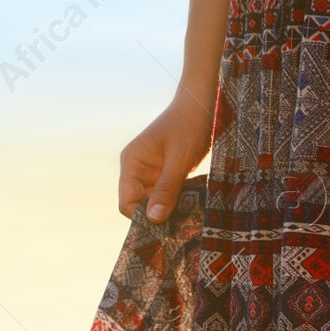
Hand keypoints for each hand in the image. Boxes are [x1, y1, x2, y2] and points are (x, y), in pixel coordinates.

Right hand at [117, 93, 214, 222]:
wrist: (202, 104)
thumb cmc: (189, 126)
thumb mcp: (179, 159)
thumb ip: (166, 189)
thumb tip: (153, 219)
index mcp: (132, 163)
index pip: (127, 203)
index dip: (143, 217)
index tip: (167, 225)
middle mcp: (137, 169)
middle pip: (141, 206)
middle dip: (159, 216)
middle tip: (184, 223)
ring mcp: (151, 172)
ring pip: (155, 203)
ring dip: (171, 210)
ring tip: (190, 213)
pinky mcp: (166, 174)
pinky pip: (168, 195)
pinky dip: (179, 201)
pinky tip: (193, 204)